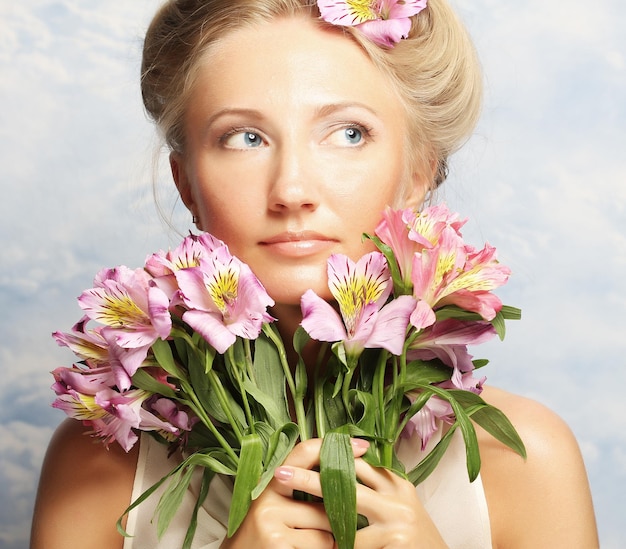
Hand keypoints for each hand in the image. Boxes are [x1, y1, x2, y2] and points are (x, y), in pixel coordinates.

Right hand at [221, 438, 369, 548]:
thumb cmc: (265, 538)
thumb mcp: (277, 507)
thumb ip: (299, 490)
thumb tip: (343, 474)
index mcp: (270, 483)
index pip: (304, 452)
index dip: (334, 446)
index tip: (362, 446)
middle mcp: (268, 497)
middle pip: (325, 497)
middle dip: (337, 514)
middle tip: (341, 523)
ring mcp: (271, 520)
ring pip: (327, 526)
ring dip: (328, 540)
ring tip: (306, 544)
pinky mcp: (278, 543)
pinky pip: (320, 545)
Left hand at [268, 444, 447, 548]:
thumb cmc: (414, 538)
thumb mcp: (396, 505)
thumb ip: (373, 489)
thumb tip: (337, 470)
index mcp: (395, 483)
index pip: (356, 462)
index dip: (327, 458)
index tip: (299, 455)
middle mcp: (397, 497)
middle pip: (345, 482)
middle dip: (309, 478)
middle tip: (280, 474)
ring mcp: (397, 521)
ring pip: (346, 520)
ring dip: (325, 529)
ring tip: (304, 529)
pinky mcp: (396, 544)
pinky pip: (355, 547)